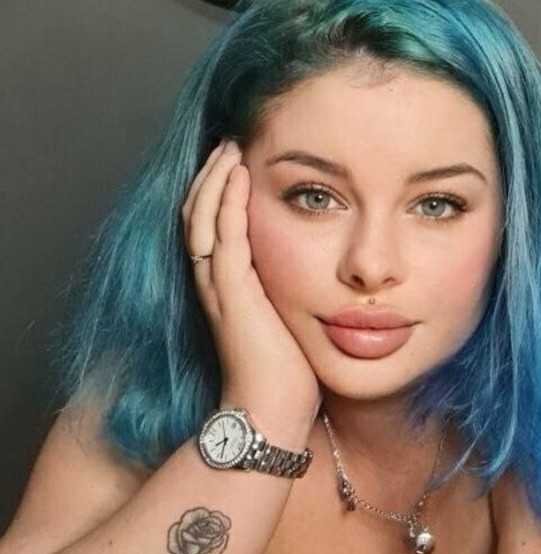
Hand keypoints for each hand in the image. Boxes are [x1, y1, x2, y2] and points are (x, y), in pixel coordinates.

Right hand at [183, 141, 319, 438]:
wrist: (273, 411)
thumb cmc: (291, 374)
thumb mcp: (293, 318)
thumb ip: (296, 290)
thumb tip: (329, 270)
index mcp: (227, 287)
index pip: (212, 225)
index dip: (219, 191)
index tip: (238, 160)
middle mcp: (214, 283)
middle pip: (198, 213)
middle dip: (211, 175)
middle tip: (229, 141)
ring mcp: (218, 287)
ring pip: (203, 218)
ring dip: (215, 179)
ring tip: (230, 147)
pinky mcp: (231, 293)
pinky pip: (223, 236)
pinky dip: (227, 203)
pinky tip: (238, 176)